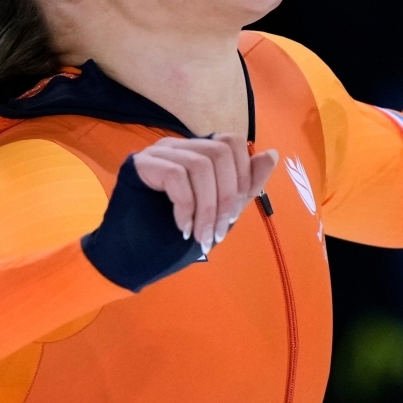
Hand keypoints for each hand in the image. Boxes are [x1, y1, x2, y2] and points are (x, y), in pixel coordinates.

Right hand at [133, 134, 277, 253]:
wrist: (129, 260)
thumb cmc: (172, 237)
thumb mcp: (219, 212)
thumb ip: (244, 186)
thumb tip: (272, 154)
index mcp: (197, 153)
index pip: (231, 142)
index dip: (242, 176)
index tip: (232, 217)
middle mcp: (178, 146)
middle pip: (220, 151)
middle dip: (227, 196)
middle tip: (218, 231)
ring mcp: (157, 152)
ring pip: (201, 164)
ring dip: (207, 208)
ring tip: (201, 236)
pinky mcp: (140, 164)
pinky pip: (176, 175)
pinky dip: (186, 206)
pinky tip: (182, 227)